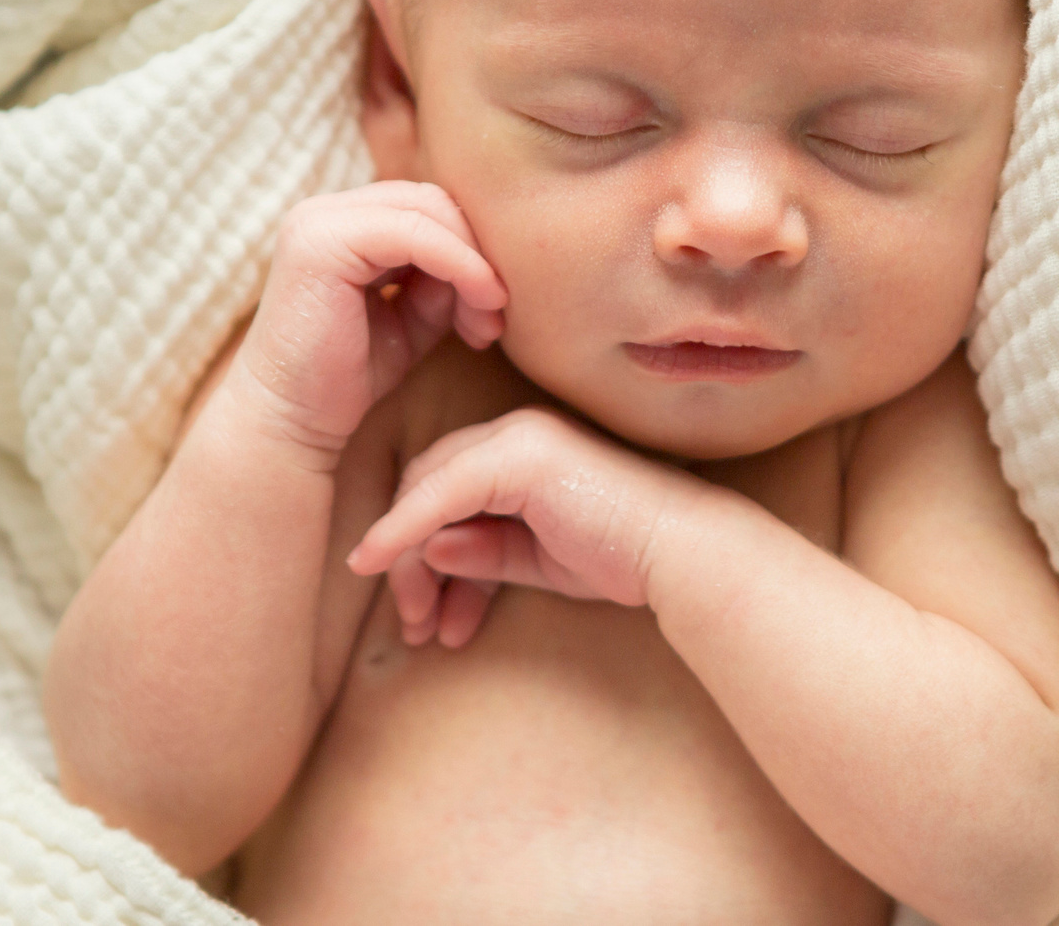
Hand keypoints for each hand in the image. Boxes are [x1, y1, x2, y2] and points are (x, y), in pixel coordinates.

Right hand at [222, 182, 506, 470]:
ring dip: (473, 261)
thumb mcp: (412, 318)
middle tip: (497, 312)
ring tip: (488, 319)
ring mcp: (319, 222)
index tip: (497, 305)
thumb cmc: (347, 377)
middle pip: (432, 202)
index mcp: (344, 222)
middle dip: (477, 253)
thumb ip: (444, 282)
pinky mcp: (321, 243)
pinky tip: (481, 303)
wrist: (290, 423)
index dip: (472, 247)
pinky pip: (412, 234)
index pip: (428, 207)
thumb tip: (487, 263)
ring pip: (427, 211)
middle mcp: (326, 211)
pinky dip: (459, 264)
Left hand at [349, 406, 714, 647]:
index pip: (445, 491)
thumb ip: (483, 552)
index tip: (416, 612)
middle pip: (424, 488)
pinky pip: (439, 492)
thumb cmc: (621, 556)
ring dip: (408, 562)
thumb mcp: (535, 560)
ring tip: (420, 627)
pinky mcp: (519, 455)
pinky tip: (379, 565)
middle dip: (410, 563)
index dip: (418, 549)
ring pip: (424, 490)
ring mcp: (516, 437)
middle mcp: (513, 432)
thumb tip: (428, 549)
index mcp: (521, 450)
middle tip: (414, 626)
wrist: (679, 551)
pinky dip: (401, 528)